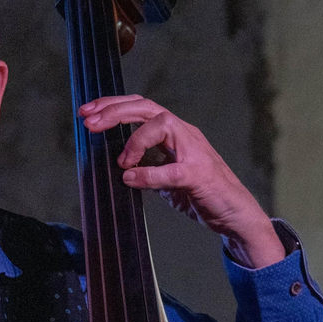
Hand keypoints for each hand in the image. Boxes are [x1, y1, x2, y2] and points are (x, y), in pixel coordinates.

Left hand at [80, 96, 286, 268]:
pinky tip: (131, 179)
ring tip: (120, 161)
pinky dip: (148, 174)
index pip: (141, 107)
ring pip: (162, 124)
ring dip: (134, 140)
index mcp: (175, 133)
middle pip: (147, 107)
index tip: (86, 114)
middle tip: (88, 122)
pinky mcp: (200, 175)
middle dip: (114, 110)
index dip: (112, 106)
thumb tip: (122, 169)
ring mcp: (194, 151)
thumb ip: (148, 169)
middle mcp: (184, 134)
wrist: (235, 215)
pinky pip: (171, 169)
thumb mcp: (167, 179)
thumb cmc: (203, 194)